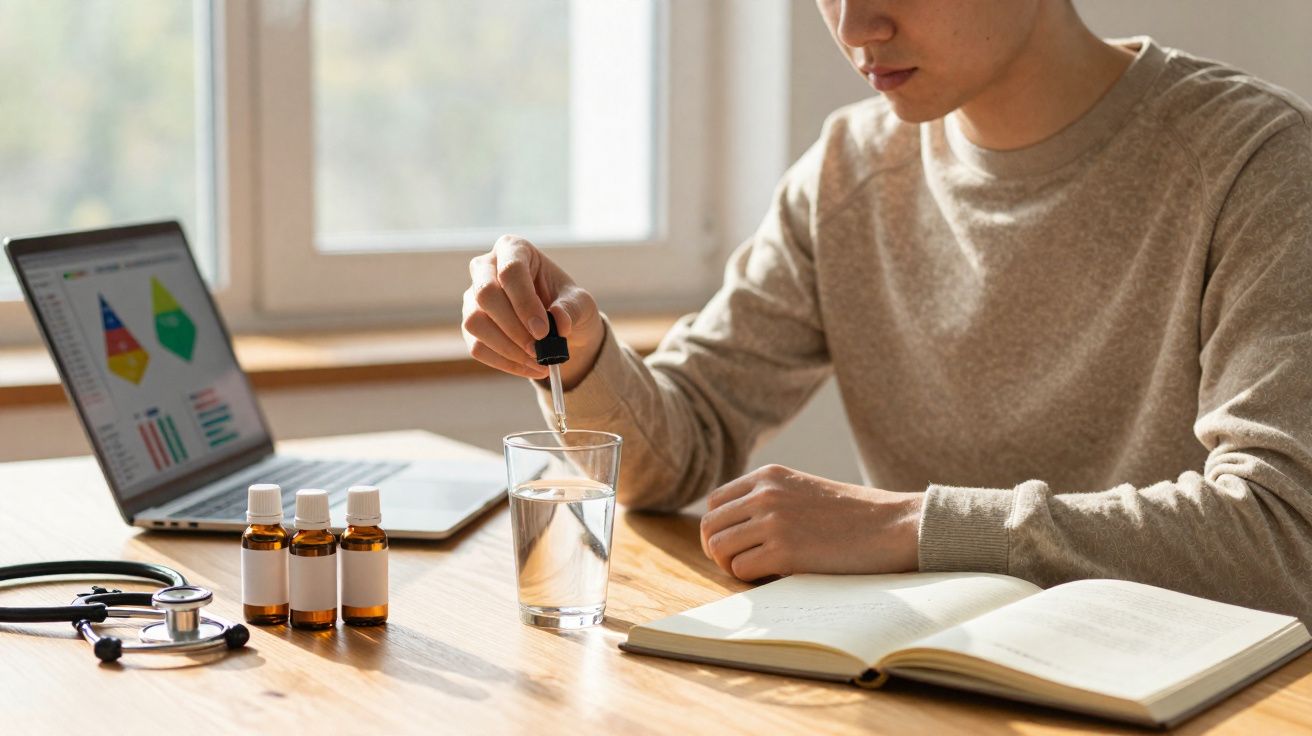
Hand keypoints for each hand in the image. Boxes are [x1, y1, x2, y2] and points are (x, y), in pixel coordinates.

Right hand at [462, 235, 604, 385]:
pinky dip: (505, 362)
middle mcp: (486, 268)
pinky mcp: (471, 325)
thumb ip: (572, 309)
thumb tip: (560, 322)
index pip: (511, 271)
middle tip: (539, 349)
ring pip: (475, 322)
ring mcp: (472, 297)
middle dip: (513, 327)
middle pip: (485, 294)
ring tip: (538, 360)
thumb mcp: (580, 303)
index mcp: (513, 249)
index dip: (524, 302)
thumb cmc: (566, 304)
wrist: (558, 325)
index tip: (543, 330)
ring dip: (507, 348)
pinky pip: (477, 346)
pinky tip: (530, 368)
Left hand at [699, 464, 922, 580]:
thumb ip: (771, 500)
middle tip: (739, 564)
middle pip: (710, 526)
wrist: (894, 525)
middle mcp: (765, 494)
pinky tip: (775, 576)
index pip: (715, 502)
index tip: (734, 545)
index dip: (719, 528)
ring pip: (719, 549)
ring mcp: (773, 521)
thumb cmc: (855, 516)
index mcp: (768, 475)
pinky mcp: (784, 550)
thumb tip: (735, 530)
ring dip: (732, 566)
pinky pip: (740, 569)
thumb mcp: (805, 491)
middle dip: (717, 550)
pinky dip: (750, 579)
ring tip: (758, 571)